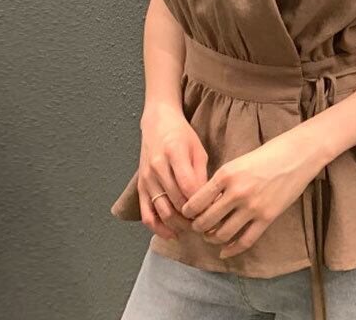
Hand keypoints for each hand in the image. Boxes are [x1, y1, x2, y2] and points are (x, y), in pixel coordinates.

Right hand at [137, 102, 208, 240]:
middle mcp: (157, 167)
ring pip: (162, 211)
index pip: (189, 187)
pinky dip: (158, 227)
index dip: (202, 203)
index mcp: (174, 153)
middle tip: (208, 224)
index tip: (214, 212)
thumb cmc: (182, 135)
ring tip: (193, 228)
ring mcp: (147, 178)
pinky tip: (172, 234)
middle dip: (193, 217)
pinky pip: (146, 213)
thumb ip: (202, 174)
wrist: (157, 122)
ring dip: (178, 225)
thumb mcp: (198, 149)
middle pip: (176, 202)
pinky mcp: (140, 187)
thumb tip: (210, 201)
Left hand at [180, 129, 326, 258]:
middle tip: (197, 227)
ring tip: (210, 236)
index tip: (187, 213)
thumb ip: (222, 182)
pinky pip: (245, 240)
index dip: (188, 211)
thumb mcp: (238, 162)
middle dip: (198, 227)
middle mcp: (237, 192)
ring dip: (212, 238)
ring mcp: (253, 207)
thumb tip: (206, 202)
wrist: (297, 155)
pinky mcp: (267, 217)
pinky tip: (224, 251)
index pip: (197, 201)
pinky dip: (232, 249)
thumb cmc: (267, 154)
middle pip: (207, 220)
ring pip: (223, 234)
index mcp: (226, 174)